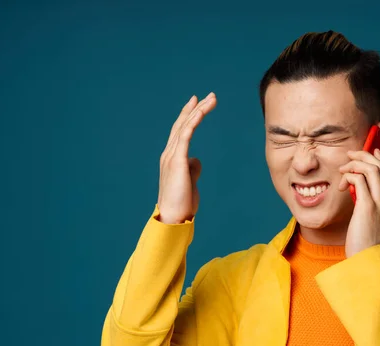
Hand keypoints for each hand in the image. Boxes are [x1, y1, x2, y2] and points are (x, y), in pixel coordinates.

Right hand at [157, 93, 216, 223]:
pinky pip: (185, 136)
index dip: (189, 116)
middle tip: (207, 95)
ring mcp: (171, 156)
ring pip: (185, 126)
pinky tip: (201, 111)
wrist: (172, 217)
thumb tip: (197, 159)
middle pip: (182, 124)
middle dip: (195, 108)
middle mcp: (169, 153)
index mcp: (172, 158)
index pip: (181, 132)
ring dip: (198, 111)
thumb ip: (192, 169)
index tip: (198, 104)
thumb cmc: (181, 203)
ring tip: (211, 99)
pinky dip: (193, 122)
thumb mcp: (190, 182)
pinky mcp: (176, 161)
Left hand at [338, 148, 379, 257]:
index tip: (370, 152)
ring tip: (343, 169)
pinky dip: (350, 176)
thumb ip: (372, 206)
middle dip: (364, 156)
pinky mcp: (368, 207)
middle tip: (350, 155)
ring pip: (372, 170)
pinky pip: (360, 180)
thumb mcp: (374, 224)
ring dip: (355, 164)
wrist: (365, 261)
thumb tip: (360, 190)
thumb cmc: (365, 245)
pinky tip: (342, 184)